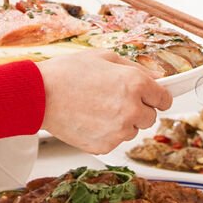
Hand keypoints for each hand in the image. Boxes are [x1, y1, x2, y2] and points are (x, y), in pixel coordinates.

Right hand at [37, 52, 170, 153]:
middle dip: (138, 109)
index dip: (157, 97)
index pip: (165, 99)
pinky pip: (115, 140)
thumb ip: (134, 68)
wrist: (38, 95)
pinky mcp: (105, 145)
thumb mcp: (103, 57)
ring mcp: (118, 130)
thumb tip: (156, 79)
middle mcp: (131, 109)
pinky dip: (106, 133)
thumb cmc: (66, 73)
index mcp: (135, 83)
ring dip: (122, 122)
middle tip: (115, 99)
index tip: (152, 98)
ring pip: (133, 130)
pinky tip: (89, 119)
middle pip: (151, 117)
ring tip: (97, 108)